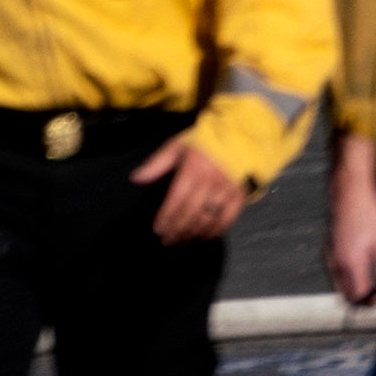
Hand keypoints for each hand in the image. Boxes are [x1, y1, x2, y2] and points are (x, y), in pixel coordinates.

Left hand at [132, 127, 249, 244]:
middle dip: (177, 229)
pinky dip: (217, 230)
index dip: (166, 217)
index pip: (176, 200)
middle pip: (190, 213)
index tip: (158, 229)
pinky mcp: (239, 194)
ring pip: (208, 218)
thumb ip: (156, 163)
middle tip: (167, 240)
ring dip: (193, 232)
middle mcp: (210, 183)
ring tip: (182, 240)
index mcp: (192, 170)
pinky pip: (228, 217)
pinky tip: (206, 236)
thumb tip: (135, 178)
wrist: (240, 134)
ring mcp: (226, 190)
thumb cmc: (205, 140)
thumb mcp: (177, 146)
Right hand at [323, 139, 375, 307]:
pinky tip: (364, 262)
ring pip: (340, 284)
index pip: (357, 299)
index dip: (373, 302)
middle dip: (363, 298)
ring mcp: (329, 255)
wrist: (348, 189)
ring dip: (356, 287)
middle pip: (346, 295)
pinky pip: (337, 272)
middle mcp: (334, 264)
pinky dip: (350, 276)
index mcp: (349, 266)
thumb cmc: (369, 214)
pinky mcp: (328, 247)